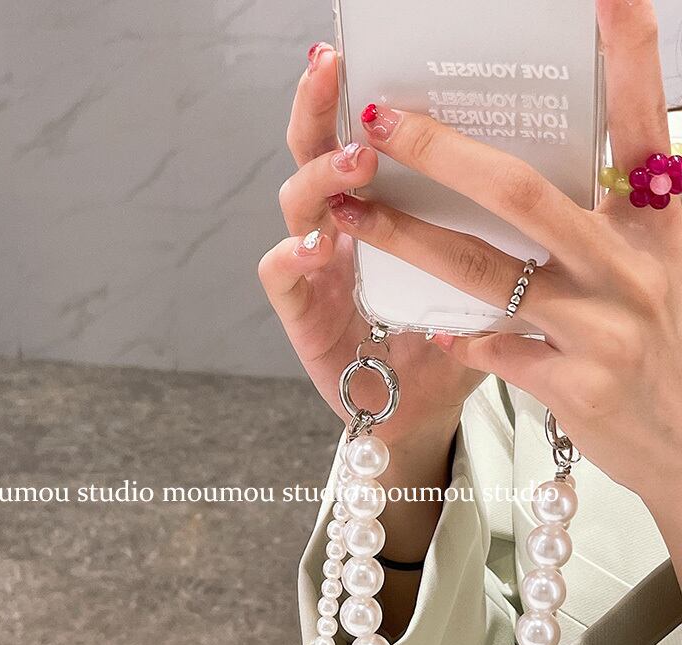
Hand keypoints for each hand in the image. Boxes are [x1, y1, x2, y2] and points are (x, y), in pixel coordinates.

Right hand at [259, 44, 482, 453]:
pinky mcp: (302, 314)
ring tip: (356, 168)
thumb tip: (551, 166)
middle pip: (313, 153)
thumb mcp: (484, 273)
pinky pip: (281, 276)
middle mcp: (341, 230)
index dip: (361, 96)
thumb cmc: (453, 337)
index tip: (368, 50)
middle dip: (317, 108)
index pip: (362, 138)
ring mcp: (315, 269)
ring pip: (294, 206)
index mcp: (382, 211)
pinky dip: (291, 256)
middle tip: (331, 69)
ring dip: (320, 178)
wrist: (425, 408)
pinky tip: (316, 247)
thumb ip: (496, 228)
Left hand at [327, 0, 681, 552]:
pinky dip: (460, 338)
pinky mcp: (574, 384)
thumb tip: (560, 177)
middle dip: (442, 151)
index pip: (641, 132)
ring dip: (408, 238)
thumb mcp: (661, 272)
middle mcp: (630, 269)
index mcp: (660, 230)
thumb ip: (614, 227)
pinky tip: (432, 330)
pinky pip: (492, 350)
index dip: (629, 63)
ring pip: (484, 270)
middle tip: (382, 117)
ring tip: (352, 212)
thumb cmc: (673, 349)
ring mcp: (601, 328)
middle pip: (522, 194)